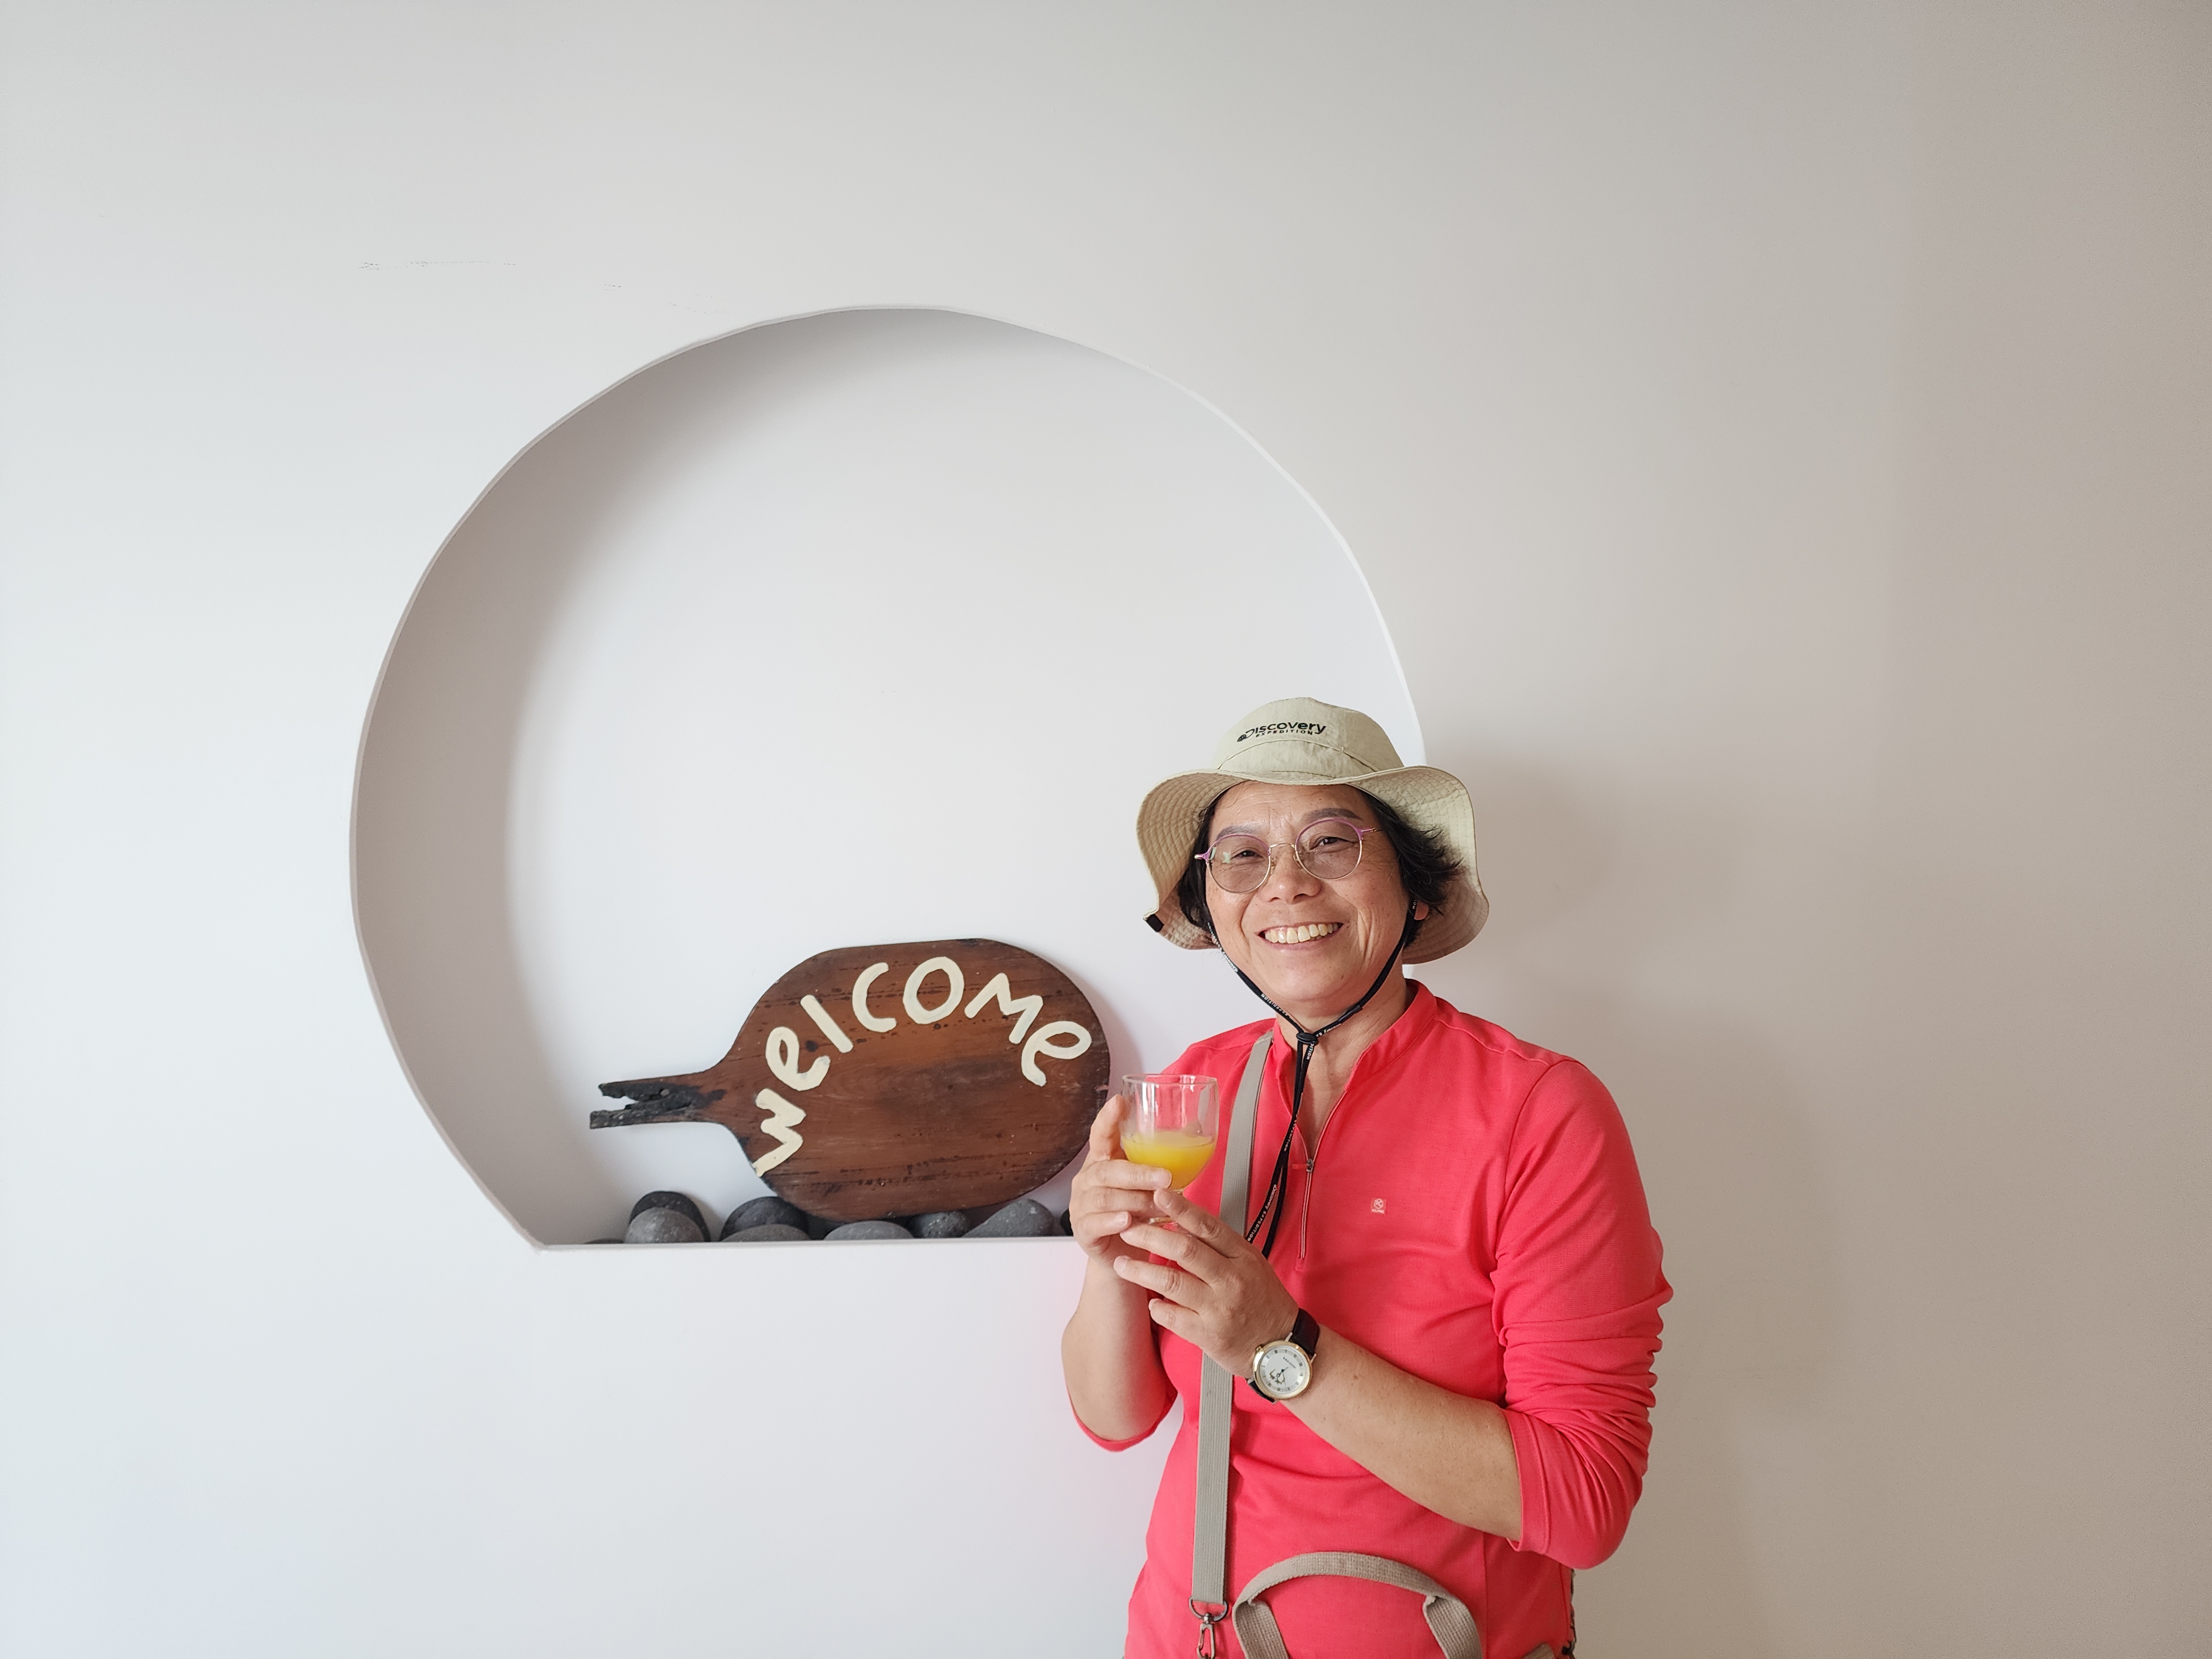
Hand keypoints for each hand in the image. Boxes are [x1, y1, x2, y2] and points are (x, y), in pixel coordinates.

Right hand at [1066, 1095, 1170, 1263]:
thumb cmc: (1137, 1211)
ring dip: (1134, 1200)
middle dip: (1138, 1173)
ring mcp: (1082, 1205)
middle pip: (1108, 1170)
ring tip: (1156, 1206)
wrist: (1121, 1253)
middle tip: (1165, 1177)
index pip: (1101, 1134)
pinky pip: (1095, 1223)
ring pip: (1105, 1197)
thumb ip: (1164, 1158)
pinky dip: (1112, 1221)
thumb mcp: (1148, 1183)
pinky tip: (1127, 1221)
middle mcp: (1088, 1179)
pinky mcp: (1083, 1230)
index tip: (1120, 1101)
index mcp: (1103, 1160)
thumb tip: (1195, 1127)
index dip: (1109, 1118)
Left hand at [1112, 1186, 1300, 1373]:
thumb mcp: (1251, 1264)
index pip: (1208, 1226)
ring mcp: (1219, 1308)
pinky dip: (1156, 1307)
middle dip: (1149, 1236)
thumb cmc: (1264, 1302)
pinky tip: (1150, 1302)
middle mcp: (1232, 1280)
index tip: (1158, 1195)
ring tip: (1122, 1264)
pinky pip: (1173, 1316)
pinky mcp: (1209, 1335)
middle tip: (1127, 1229)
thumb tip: (1182, 1223)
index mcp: (1243, 1257)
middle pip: (1184, 1249)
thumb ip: (1220, 1246)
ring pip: (1172, 1282)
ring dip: (1141, 1271)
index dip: (1180, 1209)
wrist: (1283, 1347)